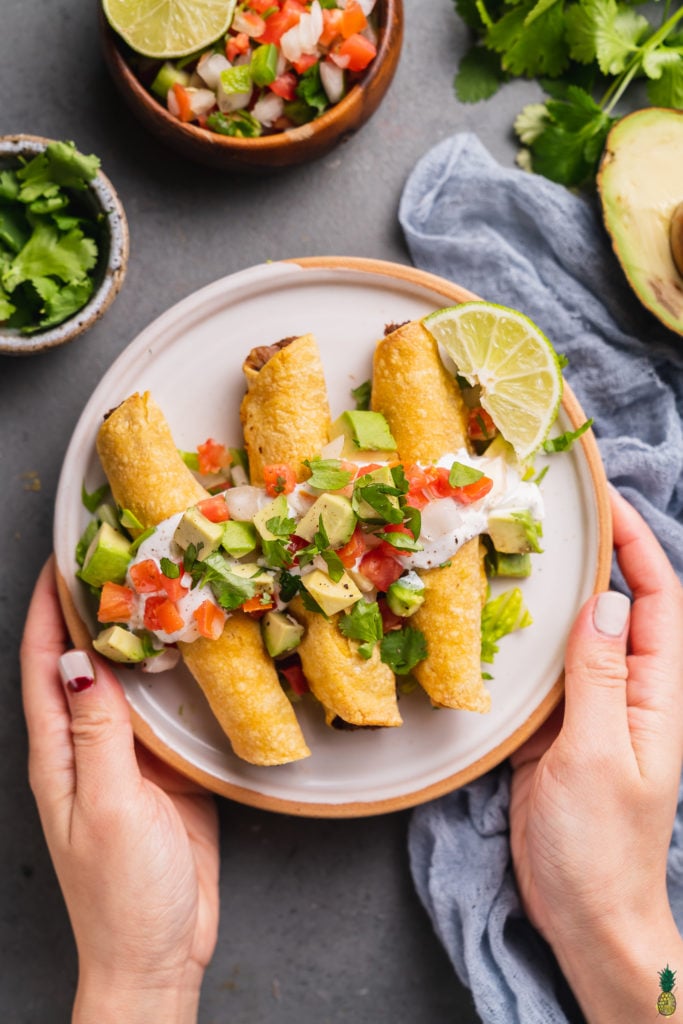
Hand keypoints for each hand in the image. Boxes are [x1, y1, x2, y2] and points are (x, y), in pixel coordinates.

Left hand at [21, 558, 219, 1023]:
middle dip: (94, 608)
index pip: (42, 665)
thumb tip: (80, 660)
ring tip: (164, 588)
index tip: (61, 558)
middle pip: (84, 663)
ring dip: (139, 637)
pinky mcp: (168, 770)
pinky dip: (177, 677)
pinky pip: (168, 712)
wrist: (160, 952)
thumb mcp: (107, 808)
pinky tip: (199, 651)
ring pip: (130, 682)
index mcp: (58, 754)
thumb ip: (98, 735)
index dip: (47, 610)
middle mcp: (88, 746)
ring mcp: (128, 758)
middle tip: (122, 556)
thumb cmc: (122, 894)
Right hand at [509, 488, 682, 1022]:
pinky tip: (489, 615)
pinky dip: (521, 638)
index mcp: (656, 691)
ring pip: (573, 633)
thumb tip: (602, 602)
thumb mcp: (597, 755)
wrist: (584, 914)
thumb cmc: (601, 845)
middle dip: (593, 554)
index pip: (657, 598)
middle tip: (545, 510)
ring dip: (551, 591)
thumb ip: (599, 677)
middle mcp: (627, 688)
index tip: (603, 500)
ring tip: (511, 547)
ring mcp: (588, 706)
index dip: (636, 544)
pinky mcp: (552, 727)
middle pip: (616, 605)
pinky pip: (541, 669)